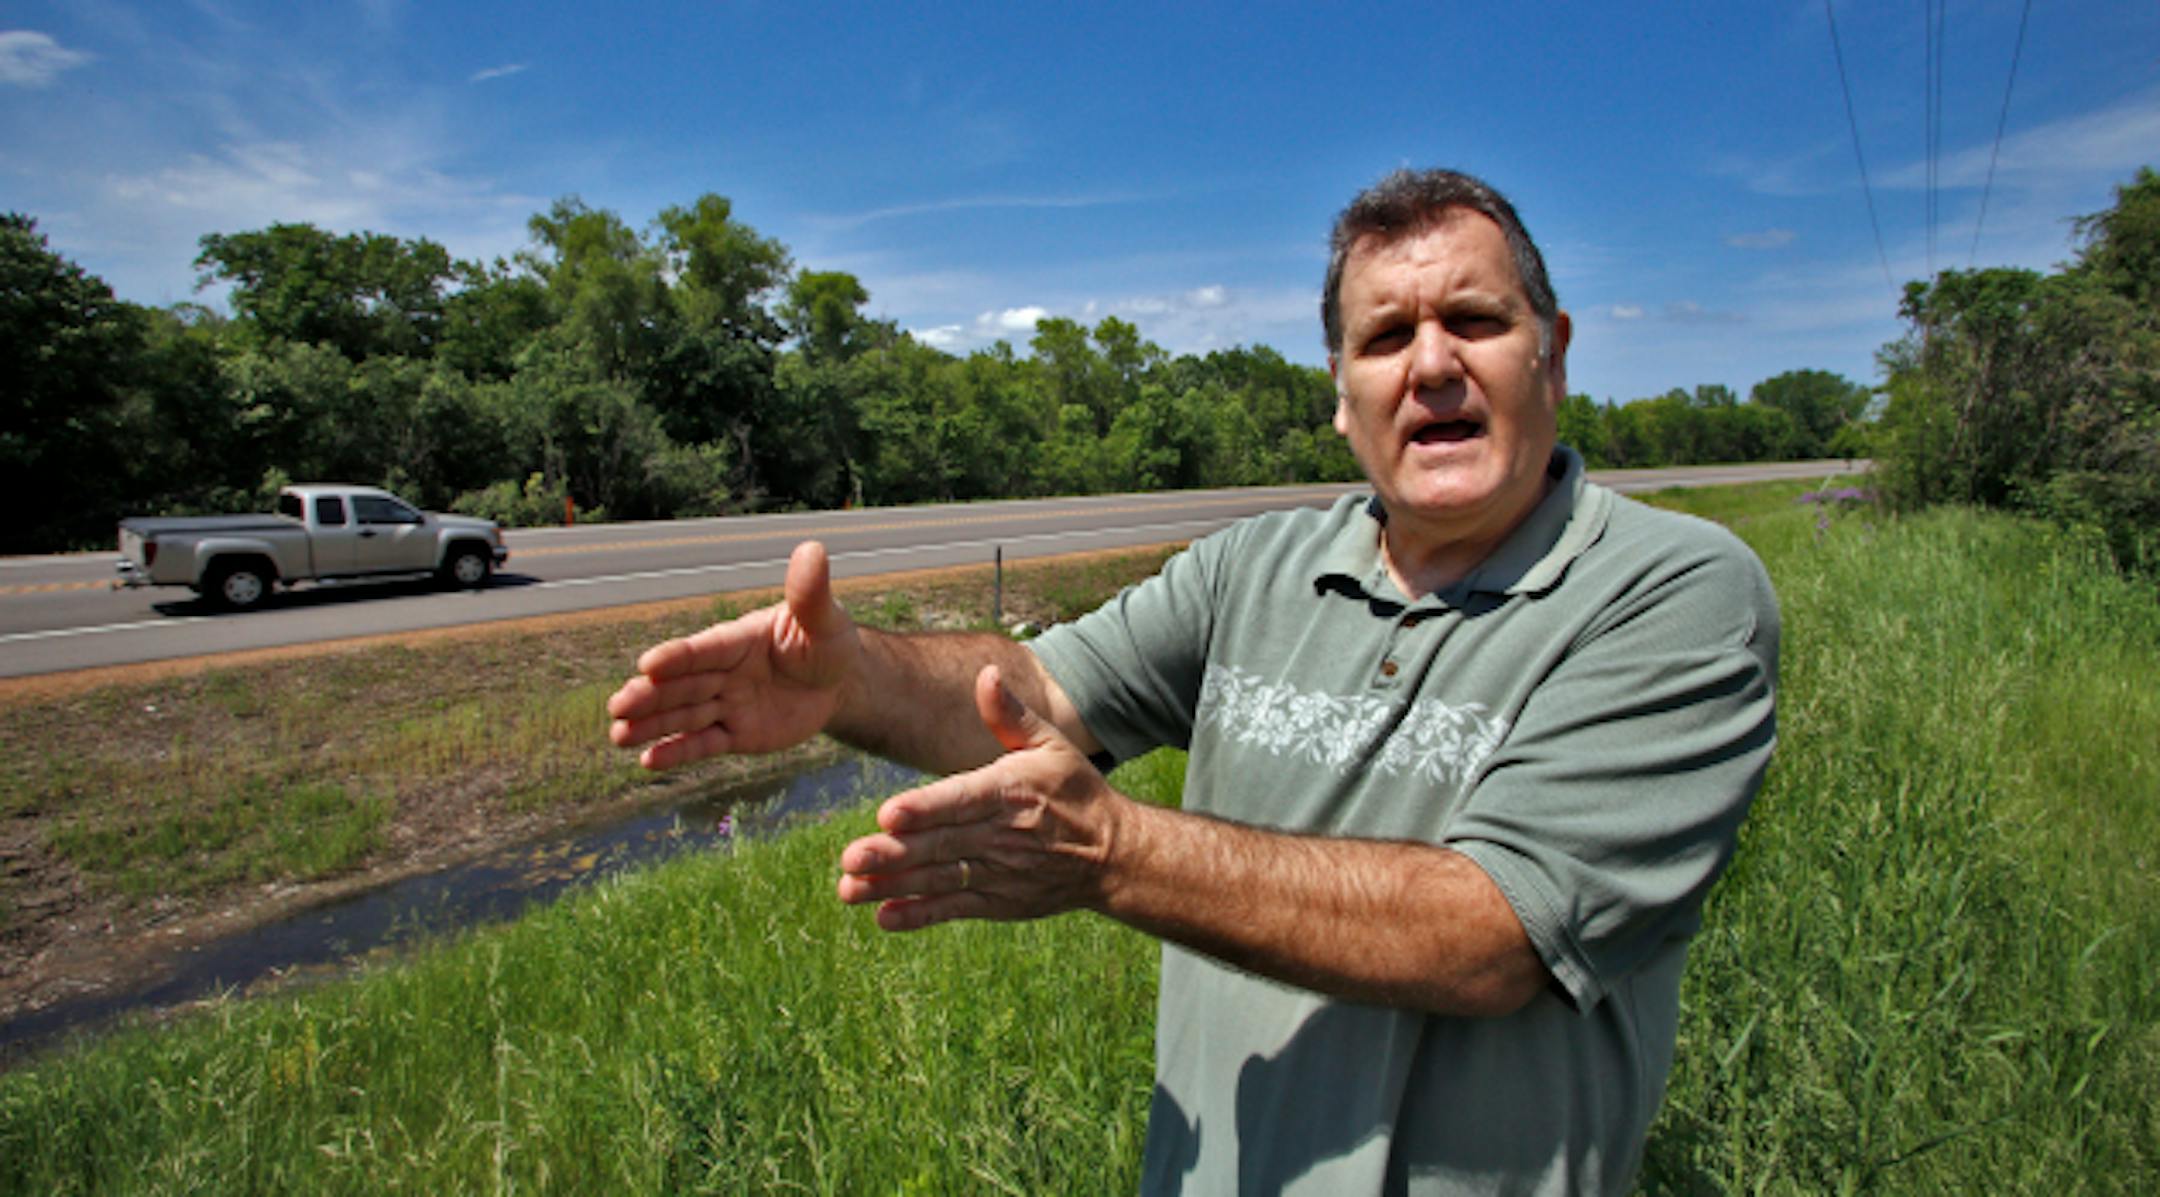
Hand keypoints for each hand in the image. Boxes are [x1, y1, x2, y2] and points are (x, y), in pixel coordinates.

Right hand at [607, 541, 861, 768]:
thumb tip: (812, 549)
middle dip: (650, 697)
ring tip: (618, 735)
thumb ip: (810, 594)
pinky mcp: (735, 734)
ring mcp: (727, 704)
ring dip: (651, 726)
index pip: (705, 650)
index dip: (678, 658)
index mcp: (738, 640)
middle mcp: (724, 672)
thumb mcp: (824, 619)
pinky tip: (648, 760)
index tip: (647, 664)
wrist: (839, 682)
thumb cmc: (828, 642)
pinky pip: (704, 744)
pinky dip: (677, 753)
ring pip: (685, 716)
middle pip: (683, 686)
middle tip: (617, 706)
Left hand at [837, 664, 1129, 930]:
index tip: (887, 814)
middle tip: (850, 858)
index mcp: (1011, 792)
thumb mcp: (1051, 745)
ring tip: (849, 890)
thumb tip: (985, 673)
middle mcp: (1003, 836)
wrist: (1114, 854)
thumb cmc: (1076, 791)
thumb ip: (1010, 714)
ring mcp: (999, 873)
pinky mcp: (999, 902)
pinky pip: (954, 908)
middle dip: (894, 854)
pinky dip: (919, 915)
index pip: (962, 800)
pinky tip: (884, 917)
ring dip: (893, 886)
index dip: (925, 809)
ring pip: (940, 879)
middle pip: (941, 845)